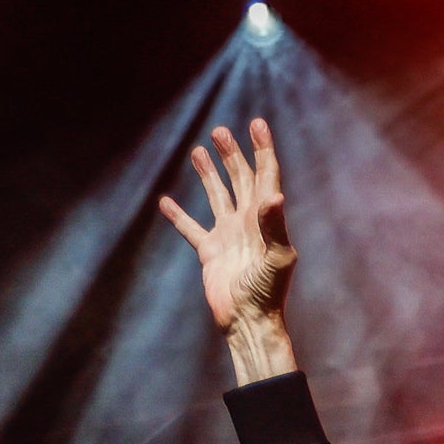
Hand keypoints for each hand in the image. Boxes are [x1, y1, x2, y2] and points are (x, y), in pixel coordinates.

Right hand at [156, 119, 297, 380]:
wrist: (249, 321)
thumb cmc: (269, 291)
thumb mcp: (278, 257)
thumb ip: (274, 225)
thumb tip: (273, 194)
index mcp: (266, 217)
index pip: (266, 174)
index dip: (262, 148)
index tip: (256, 123)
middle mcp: (247, 221)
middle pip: (240, 178)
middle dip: (232, 154)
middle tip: (220, 131)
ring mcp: (228, 235)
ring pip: (217, 195)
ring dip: (208, 173)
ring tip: (199, 150)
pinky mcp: (209, 252)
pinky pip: (191, 228)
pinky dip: (178, 215)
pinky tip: (165, 201)